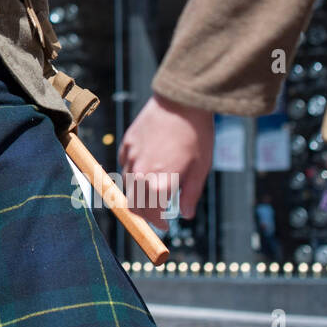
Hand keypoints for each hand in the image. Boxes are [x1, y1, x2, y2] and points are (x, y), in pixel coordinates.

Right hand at [118, 94, 214, 231]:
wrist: (181, 100)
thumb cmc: (196, 134)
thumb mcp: (201, 168)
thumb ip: (191, 194)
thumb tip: (187, 215)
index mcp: (160, 181)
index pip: (150, 213)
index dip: (157, 223)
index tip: (165, 225)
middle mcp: (141, 172)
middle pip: (133, 203)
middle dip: (145, 213)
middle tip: (157, 214)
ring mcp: (131, 156)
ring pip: (128, 185)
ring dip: (139, 193)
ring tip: (154, 190)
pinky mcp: (127, 142)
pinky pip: (125, 165)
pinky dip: (134, 173)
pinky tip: (148, 168)